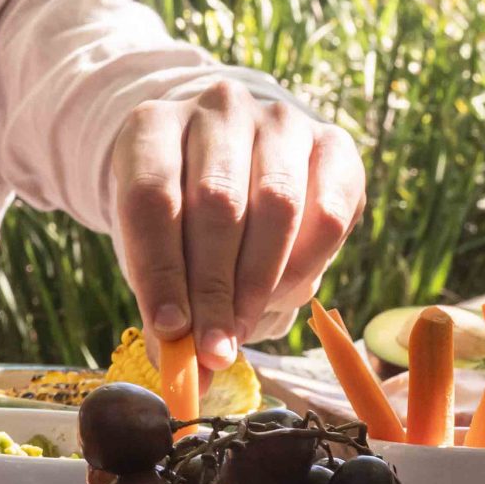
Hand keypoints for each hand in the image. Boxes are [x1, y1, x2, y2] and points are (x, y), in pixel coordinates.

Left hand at [109, 82, 364, 373]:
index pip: (150, 198)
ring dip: (262, 281)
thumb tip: (185, 375)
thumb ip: (166, 306)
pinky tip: (287, 294)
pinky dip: (310, 262)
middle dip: (215, 288)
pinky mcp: (334, 141)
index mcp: (153, 125)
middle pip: (216, 202)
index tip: (172, 331)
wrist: (229, 158)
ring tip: (246, 328)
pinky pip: (331, 208)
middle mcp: (217, 108)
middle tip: (216, 349)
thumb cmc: (180, 216)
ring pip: (277, 203)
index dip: (160, 270)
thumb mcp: (155, 248)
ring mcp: (279, 119)